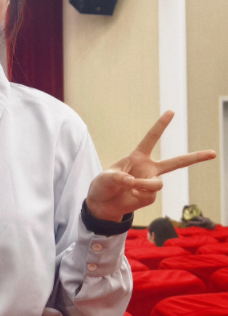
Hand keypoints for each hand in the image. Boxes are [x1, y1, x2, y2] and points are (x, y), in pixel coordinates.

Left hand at [87, 111, 215, 221]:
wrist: (103, 203)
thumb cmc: (103, 185)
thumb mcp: (106, 177)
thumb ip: (119, 178)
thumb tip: (134, 183)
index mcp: (138, 156)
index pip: (151, 138)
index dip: (161, 125)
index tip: (171, 112)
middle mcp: (148, 168)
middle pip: (176, 163)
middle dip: (195, 158)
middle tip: (213, 153)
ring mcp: (150, 183)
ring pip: (157, 183)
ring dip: (143, 185)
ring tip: (131, 187)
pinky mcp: (150, 196)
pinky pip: (150, 195)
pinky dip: (139, 194)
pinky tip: (131, 196)